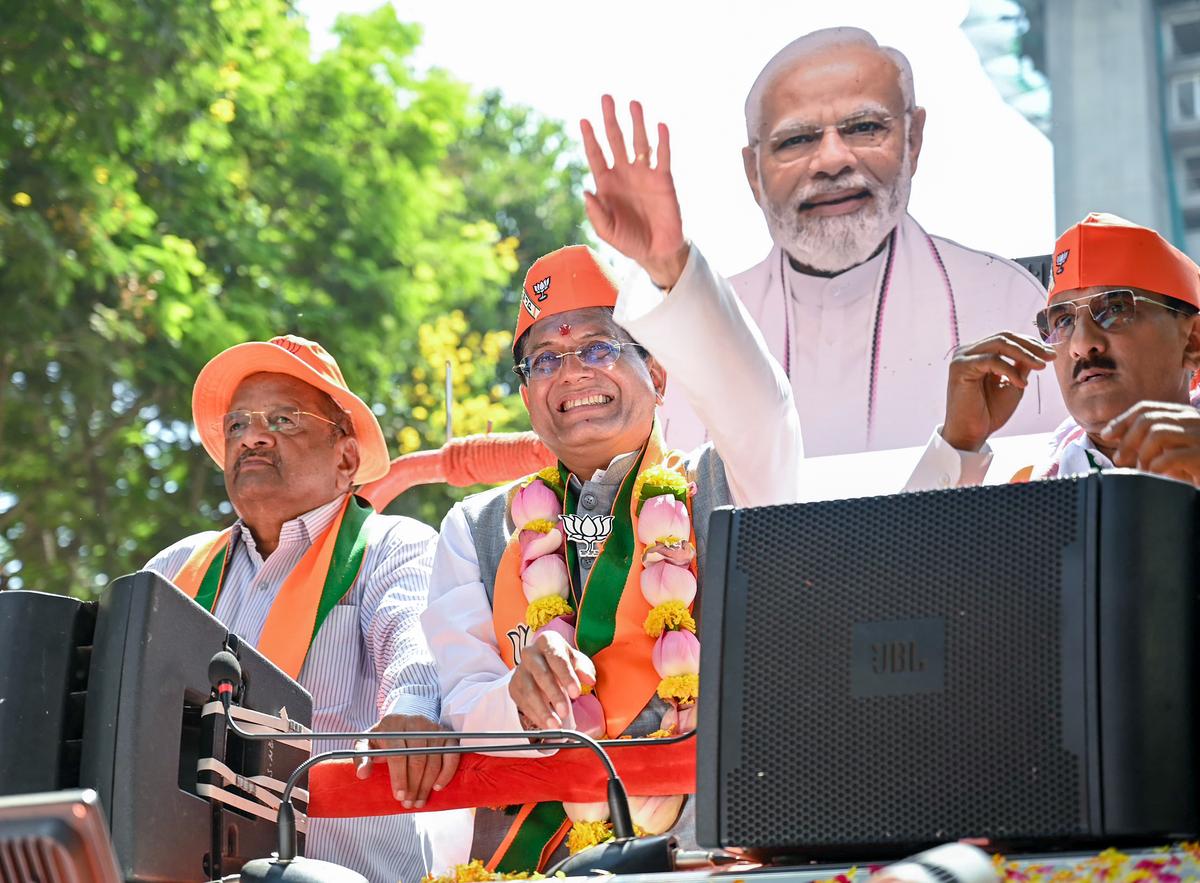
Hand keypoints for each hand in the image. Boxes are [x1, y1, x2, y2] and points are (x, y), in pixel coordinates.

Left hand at [353, 714, 459, 808]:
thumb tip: (362, 774)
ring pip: (433, 760)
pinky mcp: (445, 734)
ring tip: (419, 801)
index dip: (399, 777)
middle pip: (418, 759)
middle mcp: (414, 723)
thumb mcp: (368, 743)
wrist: (403, 721)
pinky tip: (437, 787)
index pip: (398, 754)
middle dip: (414, 785)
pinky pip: (451, 754)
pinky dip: (447, 772)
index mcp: (392, 724)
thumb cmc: (383, 737)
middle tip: (409, 803)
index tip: (399, 796)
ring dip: (427, 784)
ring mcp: (432, 727)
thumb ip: (362, 757)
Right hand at [508, 630, 596, 730]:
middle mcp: (530, 653)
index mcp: (547, 641)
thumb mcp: (575, 660)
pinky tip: (546, 724)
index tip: (576, 693)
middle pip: (541, 675)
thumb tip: (590, 679)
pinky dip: (535, 715)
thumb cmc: (561, 660)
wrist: (541, 661)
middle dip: (554, 695)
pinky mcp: (514, 686)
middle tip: (565, 712)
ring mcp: (520, 670)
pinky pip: (522, 703)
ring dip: (542, 710)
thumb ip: (584, 668)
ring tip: (555, 725)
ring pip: (529, 691)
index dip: (567, 677)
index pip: (557, 659)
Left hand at [580, 94, 687, 287]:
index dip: (590, 138)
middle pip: (615, 140)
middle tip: (606, 97)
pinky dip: (663, 142)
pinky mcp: (664, 179)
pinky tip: (660, 126)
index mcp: (607, 183)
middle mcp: (624, 173)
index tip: (583, 120)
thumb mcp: (607, 232)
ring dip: (636, 123)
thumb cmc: (629, 241)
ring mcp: (644, 174)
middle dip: (610, 119)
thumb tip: (586, 192)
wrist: (657, 251)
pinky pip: (663, 157)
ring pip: (639, 143)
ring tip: (633, 103)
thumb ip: (596, 214)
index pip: (596, 155)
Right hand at [941, 333, 1054, 452]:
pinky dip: (1010, 370)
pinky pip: (991, 360)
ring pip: (999, 344)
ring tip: (1041, 367)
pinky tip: (1022, 383)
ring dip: (1024, 354)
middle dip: (1031, 346)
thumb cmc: (989, 412)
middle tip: (1050, 357)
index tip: (1051, 354)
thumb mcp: (1013, 384)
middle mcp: (968, 352)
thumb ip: (1021, 366)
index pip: (1006, 339)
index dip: (1030, 343)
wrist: (971, 433)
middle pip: (1004, 337)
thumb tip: (1039, 350)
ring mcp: (962, 358)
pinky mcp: (960, 368)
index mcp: (978, 354)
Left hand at [1101, 400, 1199, 484]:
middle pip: (1148, 419)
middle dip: (1127, 439)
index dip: (1122, 420)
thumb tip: (1117, 438)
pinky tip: (1155, 475)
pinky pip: (1171, 456)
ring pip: (1157, 434)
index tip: (1107, 435)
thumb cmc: (1196, 466)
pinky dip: (1156, 467)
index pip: (1147, 408)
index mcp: (1185, 415)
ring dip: (1142, 454)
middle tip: (1119, 459)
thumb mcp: (1174, 447)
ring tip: (1141, 469)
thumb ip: (1154, 439)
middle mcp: (1195, 420)